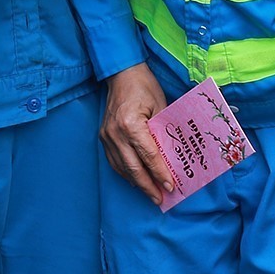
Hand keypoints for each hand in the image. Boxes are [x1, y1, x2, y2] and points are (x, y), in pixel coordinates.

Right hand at [100, 65, 174, 205]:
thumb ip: (163, 133)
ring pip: (122, 168)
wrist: (122, 73)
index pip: (148, 156)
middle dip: (148, 186)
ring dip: (137, 183)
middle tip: (160, 199)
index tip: (170, 186)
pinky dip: (126, 173)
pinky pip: (114, 161)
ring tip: (151, 194)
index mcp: (131, 124)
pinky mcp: (103, 137)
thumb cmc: (144, 86)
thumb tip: (172, 157)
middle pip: (133, 168)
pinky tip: (136, 180)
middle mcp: (115, 133)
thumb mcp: (160, 107)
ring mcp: (106, 136)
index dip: (160, 173)